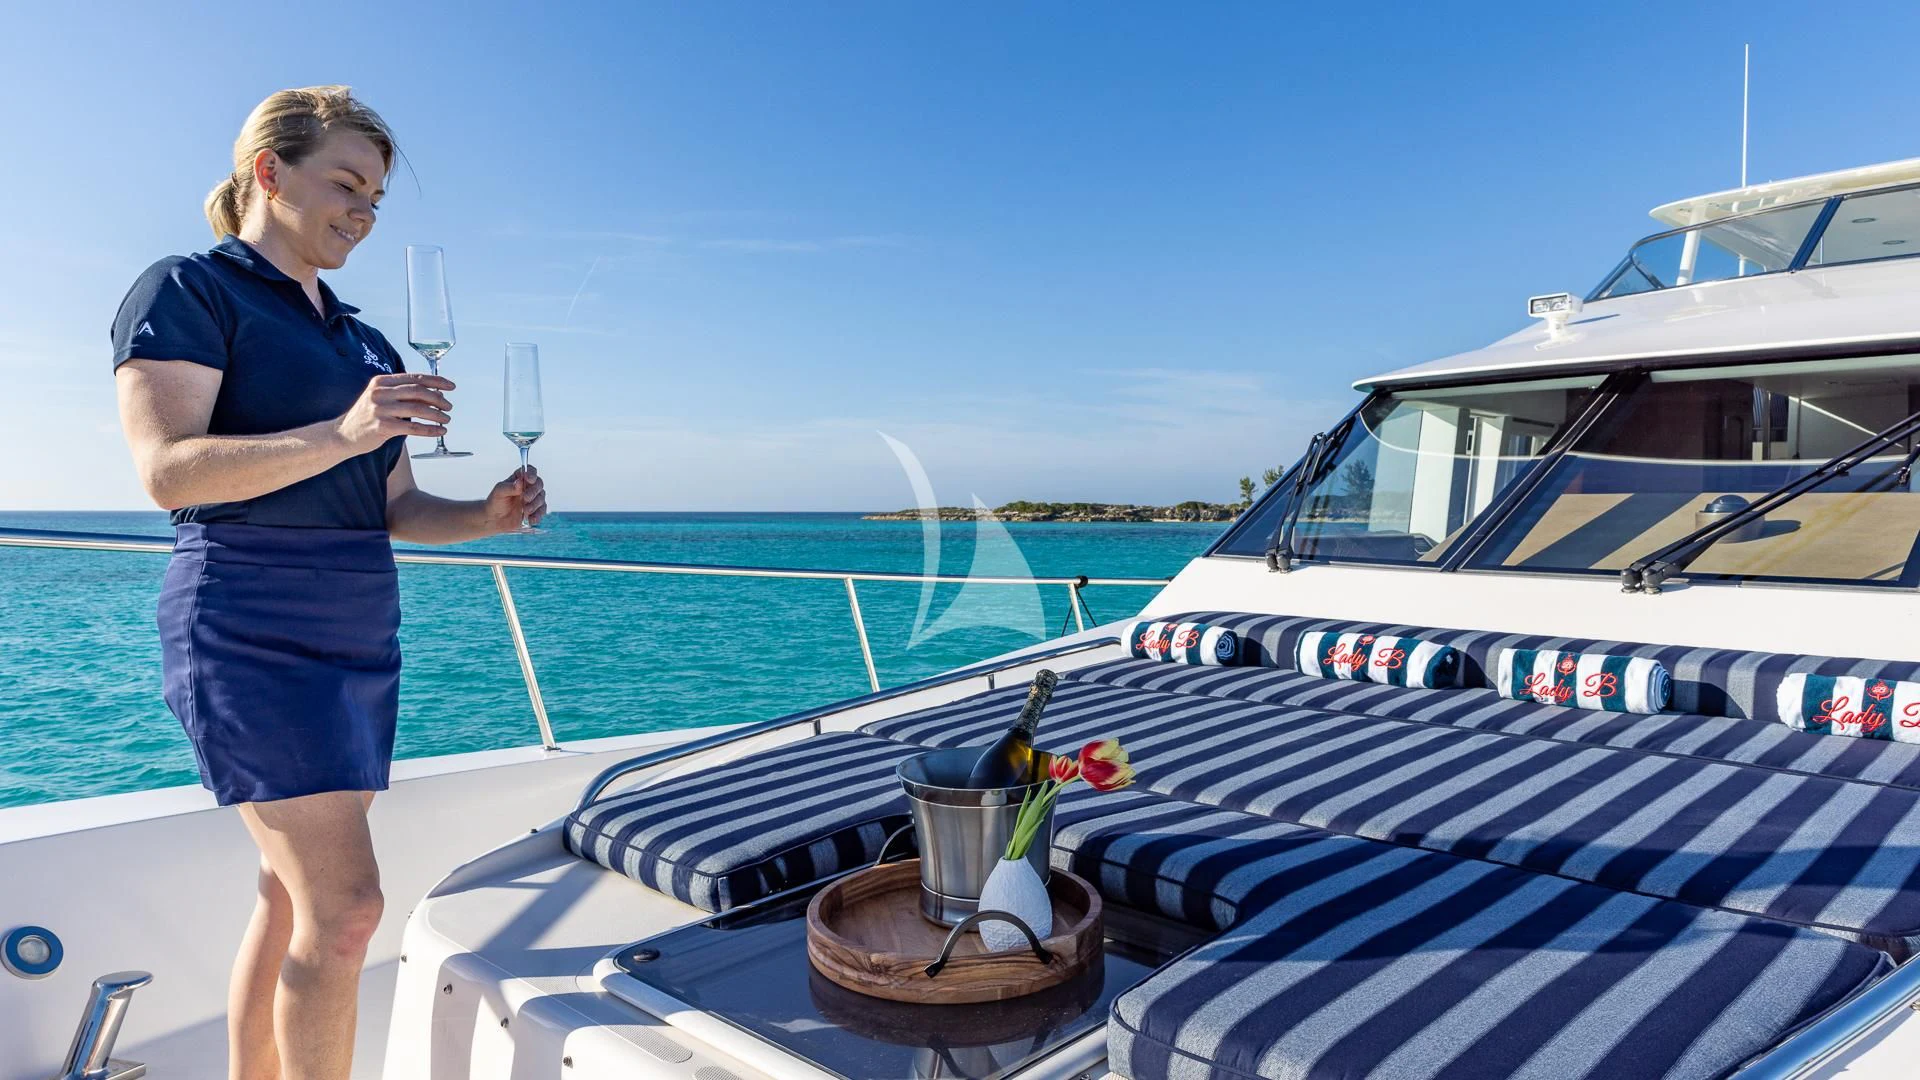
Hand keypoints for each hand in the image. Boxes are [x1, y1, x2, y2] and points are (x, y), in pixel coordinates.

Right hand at [335, 373, 455, 454]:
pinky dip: (429, 430)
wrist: (343, 435)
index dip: (436, 381)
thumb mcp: (381, 398)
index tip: (451, 386)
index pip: (414, 378)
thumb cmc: (368, 416)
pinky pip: (412, 428)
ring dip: (436, 415)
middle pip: (418, 391)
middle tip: (449, 406)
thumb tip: (434, 394)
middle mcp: (380, 393)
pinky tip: (439, 432)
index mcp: (382, 382)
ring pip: (417, 409)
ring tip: (446, 419)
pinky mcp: (382, 427)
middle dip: (438, 399)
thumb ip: (403, 394)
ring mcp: (380, 409)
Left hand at [486, 465, 546, 531]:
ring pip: (541, 498)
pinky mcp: (536, 510)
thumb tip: (520, 482)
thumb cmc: (495, 502)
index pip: (530, 470)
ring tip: (525, 511)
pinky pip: (542, 511)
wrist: (495, 519)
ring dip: (534, 505)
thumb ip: (509, 487)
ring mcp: (533, 498)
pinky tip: (530, 519)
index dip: (532, 473)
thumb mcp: (499, 492)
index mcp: (519, 478)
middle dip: (533, 492)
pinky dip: (537, 515)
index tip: (529, 479)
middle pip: (539, 484)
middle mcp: (528, 487)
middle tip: (525, 499)